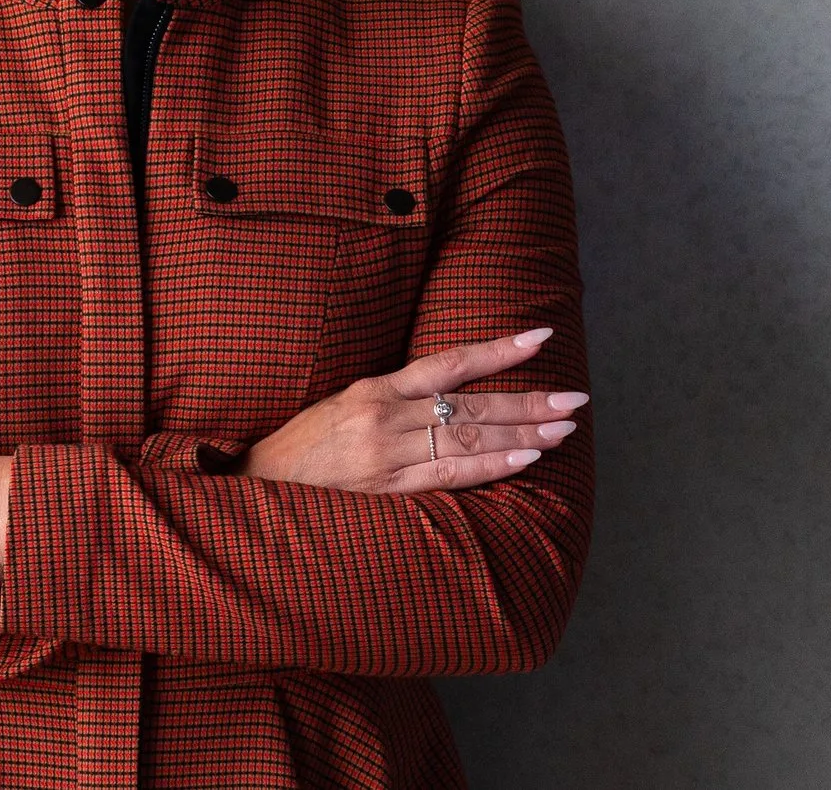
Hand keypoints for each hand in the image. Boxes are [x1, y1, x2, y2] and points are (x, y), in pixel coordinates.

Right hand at [244, 327, 587, 494]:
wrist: (255, 488)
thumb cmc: (301, 448)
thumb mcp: (340, 406)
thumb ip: (391, 398)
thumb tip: (450, 391)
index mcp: (371, 390)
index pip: (447, 363)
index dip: (496, 350)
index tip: (540, 338)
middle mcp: (382, 418)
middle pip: (470, 403)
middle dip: (527, 400)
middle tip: (575, 398)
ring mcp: (386, 456)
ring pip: (467, 437)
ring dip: (522, 433)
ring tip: (564, 428)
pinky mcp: (386, 492)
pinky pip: (449, 476)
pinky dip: (491, 465)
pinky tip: (525, 459)